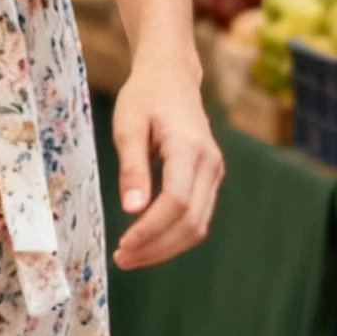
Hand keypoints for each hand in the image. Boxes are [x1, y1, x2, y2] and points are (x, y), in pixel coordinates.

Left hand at [110, 59, 223, 269]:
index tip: (123, 245)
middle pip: (191, 221)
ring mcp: (214, 172)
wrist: (171, 76)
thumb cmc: (144, 97)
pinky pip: (198, 217)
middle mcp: (210, 163)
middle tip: (122, 259)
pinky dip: (174, 236)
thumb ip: (131, 168)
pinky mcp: (210, 179)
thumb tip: (132, 210)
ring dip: (166, 248)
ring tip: (131, 257)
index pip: (177, 201)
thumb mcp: (128, 126)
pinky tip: (147, 243)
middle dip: (157, 247)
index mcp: (189, 147)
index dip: (151, 229)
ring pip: (198, 226)